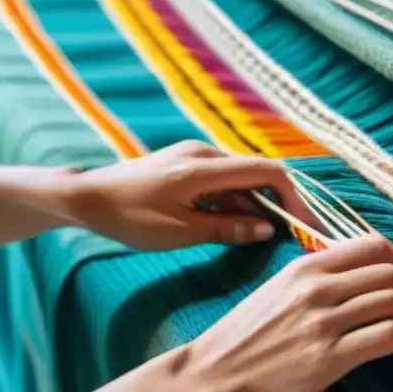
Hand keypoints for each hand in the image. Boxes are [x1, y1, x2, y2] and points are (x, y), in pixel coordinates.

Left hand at [65, 140, 318, 250]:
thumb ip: (226, 228)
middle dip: (279, 204)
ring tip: (268, 238)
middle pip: (257, 174)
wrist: (87, 198)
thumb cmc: (128, 217)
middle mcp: (204, 153)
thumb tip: (268, 230)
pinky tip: (236, 225)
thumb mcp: (179, 231)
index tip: (305, 225)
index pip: (266, 172)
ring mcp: (194, 156)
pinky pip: (223, 180)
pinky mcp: (186, 165)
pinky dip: (236, 201)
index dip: (293, 198)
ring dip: (257, 205)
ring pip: (241, 179)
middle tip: (294, 237)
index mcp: (203, 167)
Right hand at [186, 236, 392, 391]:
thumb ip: (317, 277)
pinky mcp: (329, 358)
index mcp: (305, 266)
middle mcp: (316, 287)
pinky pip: (386, 337)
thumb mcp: (279, 288)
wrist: (216, 373)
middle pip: (392, 272)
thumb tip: (363, 275)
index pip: (374, 245)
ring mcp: (323, 322)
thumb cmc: (247, 334)